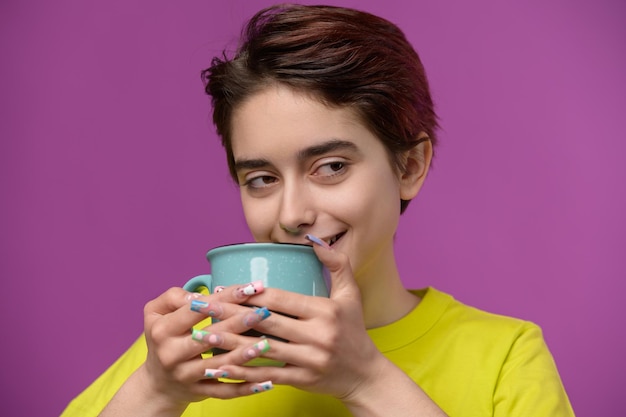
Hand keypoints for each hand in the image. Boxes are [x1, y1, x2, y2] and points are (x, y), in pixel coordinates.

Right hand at [123, 284, 276, 411]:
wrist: (157, 382)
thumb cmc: (163, 338)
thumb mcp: (155, 313)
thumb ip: (174, 297)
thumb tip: (200, 296)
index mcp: (163, 330)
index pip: (197, 310)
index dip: (224, 297)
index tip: (250, 288)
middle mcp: (172, 354)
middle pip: (210, 336)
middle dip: (239, 323)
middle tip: (264, 312)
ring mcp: (185, 375)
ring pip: (219, 365)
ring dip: (244, 355)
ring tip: (267, 343)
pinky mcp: (198, 392)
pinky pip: (224, 392)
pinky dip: (245, 388)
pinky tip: (266, 382)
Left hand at [218, 242, 385, 400]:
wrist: (365, 375)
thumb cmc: (354, 330)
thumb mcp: (351, 294)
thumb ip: (337, 263)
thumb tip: (315, 239)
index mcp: (325, 311)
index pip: (279, 299)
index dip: (249, 294)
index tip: (224, 289)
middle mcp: (317, 335)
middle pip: (265, 322)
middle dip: (230, 314)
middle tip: (202, 307)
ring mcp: (309, 359)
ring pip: (262, 348)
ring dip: (229, 342)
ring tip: (203, 335)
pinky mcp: (303, 379)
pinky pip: (268, 374)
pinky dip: (243, 371)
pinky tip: (222, 366)